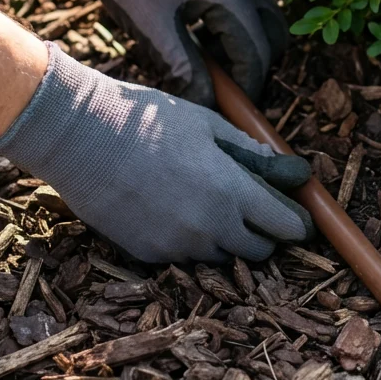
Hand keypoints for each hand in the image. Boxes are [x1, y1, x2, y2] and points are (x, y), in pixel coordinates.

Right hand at [0, 44, 312, 264]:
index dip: (297, 224)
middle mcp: (209, 227)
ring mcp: (177, 246)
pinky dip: (189, 242)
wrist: (81, 137)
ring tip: (207, 206)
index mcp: (231, 191)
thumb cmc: (146, 121)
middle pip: (258, 251)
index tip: (300, 221)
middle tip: (256, 214)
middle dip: (264, 235)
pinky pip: (184, 258)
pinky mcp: (148, 256)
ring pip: (221, 257)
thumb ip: (250, 154)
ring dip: (226, 240)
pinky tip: (173, 212)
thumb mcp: (208, 125)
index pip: (285, 224)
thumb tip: (287, 170)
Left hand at [49, 0, 286, 106]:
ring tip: (207, 61)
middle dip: (254, 66)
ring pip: (263, 17)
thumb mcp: (150, 24)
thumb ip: (183, 66)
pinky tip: (200, 33)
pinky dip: (236, 24)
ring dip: (244, 44)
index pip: (256, 51)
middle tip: (222, 87)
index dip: (248, 86)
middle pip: (273, 34)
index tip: (231, 108)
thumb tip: (204, 103)